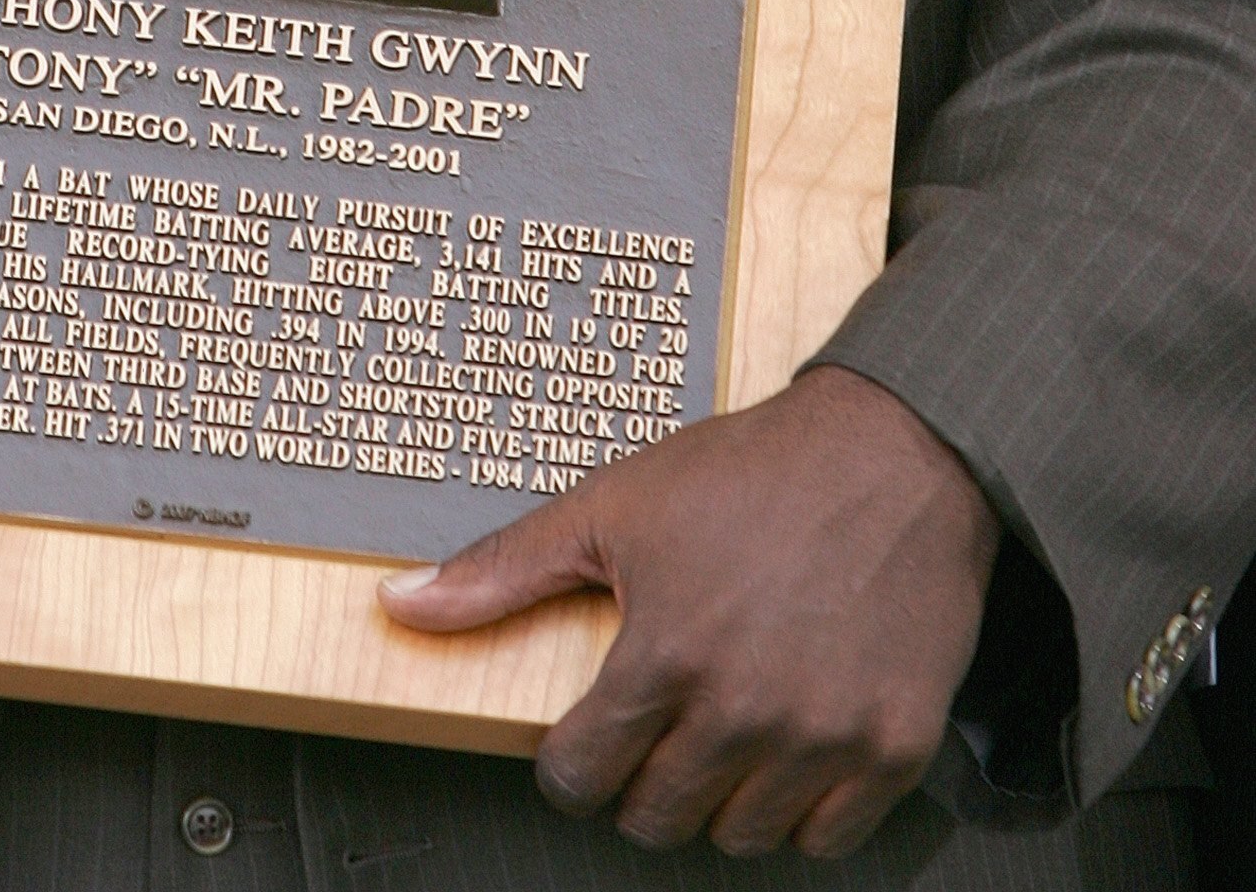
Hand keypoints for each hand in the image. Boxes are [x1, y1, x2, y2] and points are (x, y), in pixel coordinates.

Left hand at [379, 366, 998, 859]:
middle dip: (639, 786)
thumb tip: (400, 604)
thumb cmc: (750, 472)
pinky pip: (827, 840)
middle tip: (655, 732)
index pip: (581, 778)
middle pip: (656, 821)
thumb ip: (504, 569)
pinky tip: (787, 749)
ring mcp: (823, 737)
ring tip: (720, 733)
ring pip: (738, 837)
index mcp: (665, 654)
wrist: (891, 453)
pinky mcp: (893, 746)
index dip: (571, 764)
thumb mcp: (613, 505)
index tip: (586, 740)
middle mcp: (744, 710)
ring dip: (718, 799)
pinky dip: (801, 811)